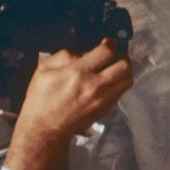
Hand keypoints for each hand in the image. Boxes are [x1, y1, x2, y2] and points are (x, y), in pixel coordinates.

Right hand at [4, 39, 132, 169]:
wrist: (46, 128)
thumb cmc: (41, 99)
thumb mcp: (44, 70)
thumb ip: (64, 56)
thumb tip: (82, 52)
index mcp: (78, 72)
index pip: (106, 51)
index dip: (110, 43)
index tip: (108, 42)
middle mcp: (95, 85)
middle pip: (124, 65)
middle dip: (121, 56)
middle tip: (113, 55)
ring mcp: (103, 98)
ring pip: (128, 79)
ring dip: (123, 71)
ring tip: (112, 68)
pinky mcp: (106, 108)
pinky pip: (122, 91)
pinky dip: (119, 83)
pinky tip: (107, 82)